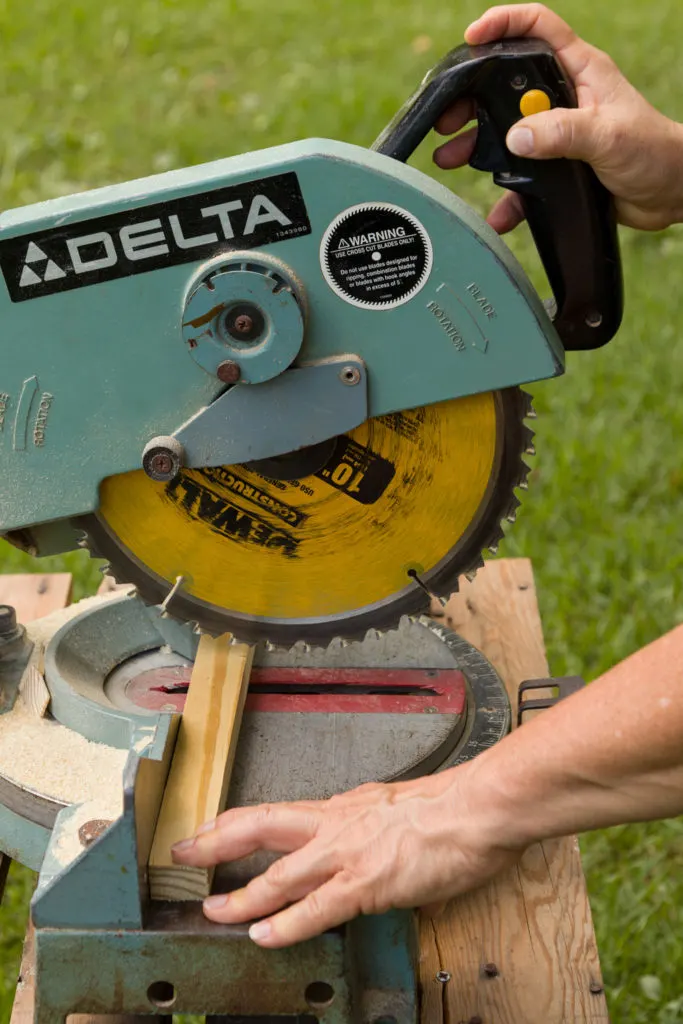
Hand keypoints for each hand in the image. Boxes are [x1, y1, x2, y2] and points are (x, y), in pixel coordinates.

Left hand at [171, 767, 520, 947]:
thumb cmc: (448, 807)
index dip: (237, 822)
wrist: (476, 809)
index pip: (276, 812)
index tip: (209, 828)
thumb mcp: (397, 807)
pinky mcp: (365, 884)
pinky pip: (314, 910)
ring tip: (213, 912)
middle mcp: (334, 824)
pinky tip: (262, 936)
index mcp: (342, 806)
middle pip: (260, 827)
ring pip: (278, 876)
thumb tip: (367, 842)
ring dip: (241, 897)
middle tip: (183, 851)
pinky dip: (283, 925)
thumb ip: (374, 825)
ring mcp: (345, 854)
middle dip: (216, 842)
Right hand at [433, 4, 682, 231]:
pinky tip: (497, 212)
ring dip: (477, 146)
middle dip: (472, 98)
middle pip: (507, 85)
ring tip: (451, 158)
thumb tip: (516, 138)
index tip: (472, 37)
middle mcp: (564, 97)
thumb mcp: (608, 136)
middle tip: (448, 118)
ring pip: (506, 132)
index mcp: (579, 72)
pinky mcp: (556, 166)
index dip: (503, 24)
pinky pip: (522, 179)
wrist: (670, 194)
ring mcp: (558, 132)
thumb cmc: (654, 153)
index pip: (537, 29)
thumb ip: (562, 133)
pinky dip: (507, 197)